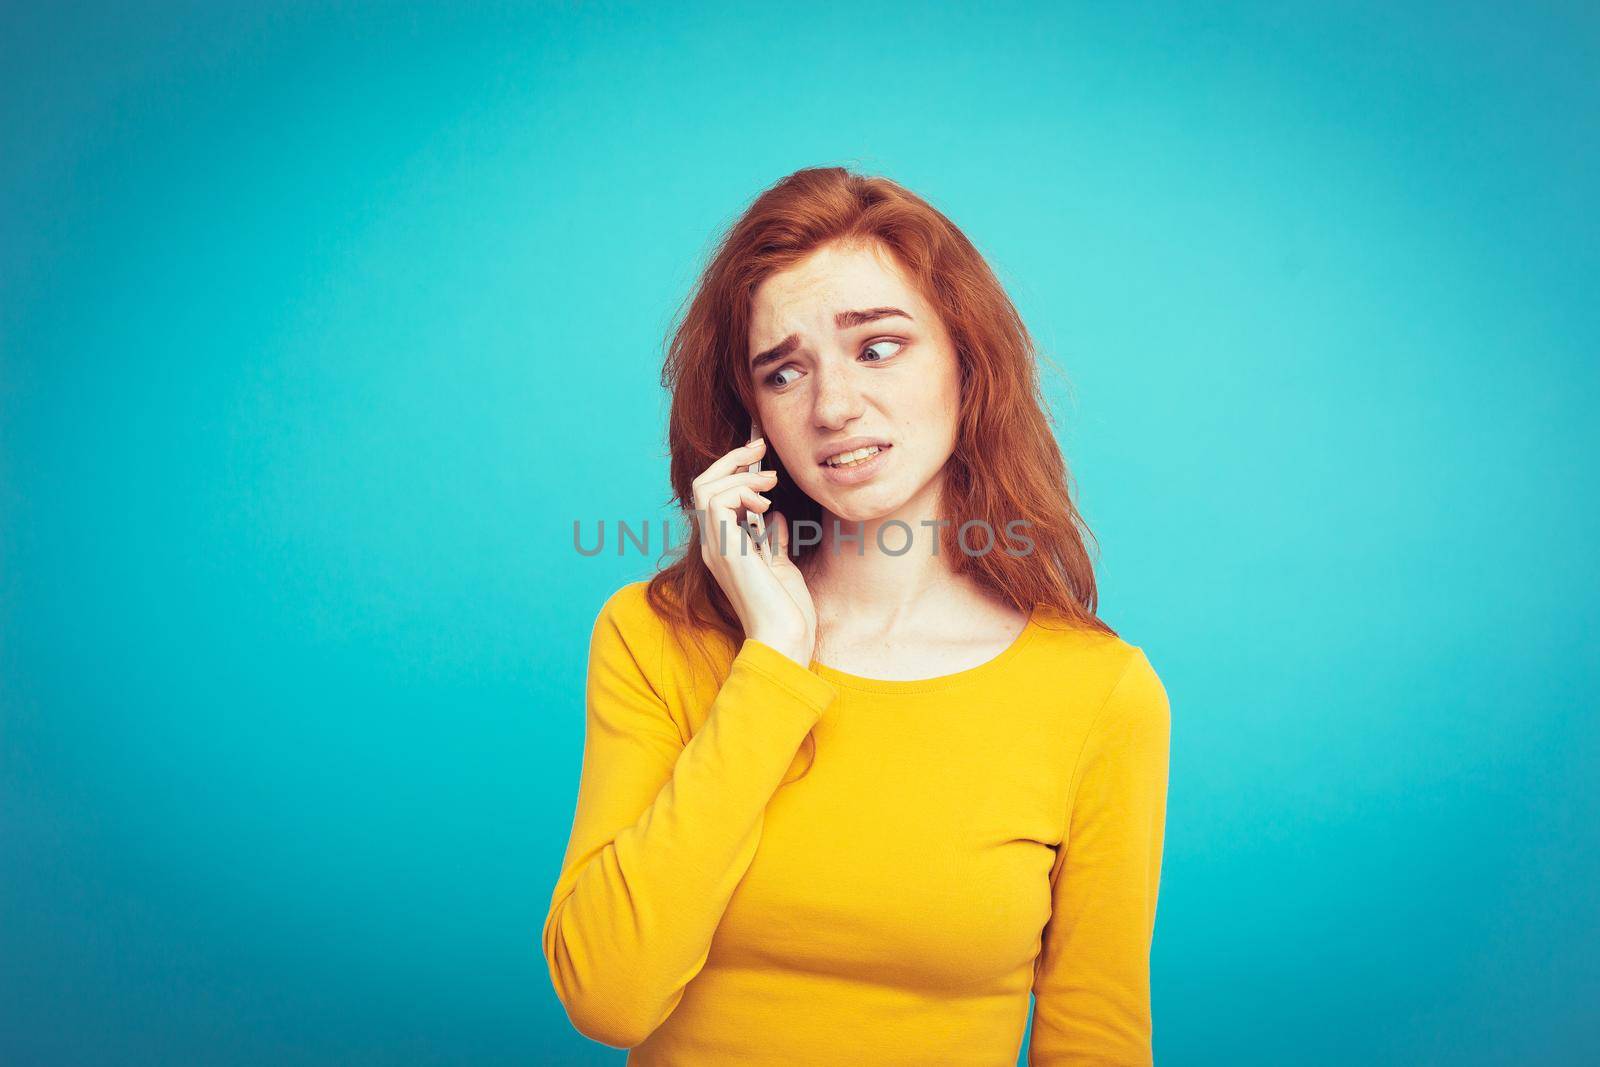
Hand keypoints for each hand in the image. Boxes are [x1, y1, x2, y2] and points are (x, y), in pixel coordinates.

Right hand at [690, 438, 816, 666]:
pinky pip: (717, 500)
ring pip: (706, 486)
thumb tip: (773, 515)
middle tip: (760, 449)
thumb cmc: (786, 610)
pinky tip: (764, 503)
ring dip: (740, 474)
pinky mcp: (726, 548)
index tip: (760, 458)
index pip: (714, 496)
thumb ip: (772, 540)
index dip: (734, 471)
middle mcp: (713, 545)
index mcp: (724, 548)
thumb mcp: (780, 565)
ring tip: (769, 482)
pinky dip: (741, 490)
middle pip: (703, 484)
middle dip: (731, 460)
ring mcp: (716, 547)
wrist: (786, 637)